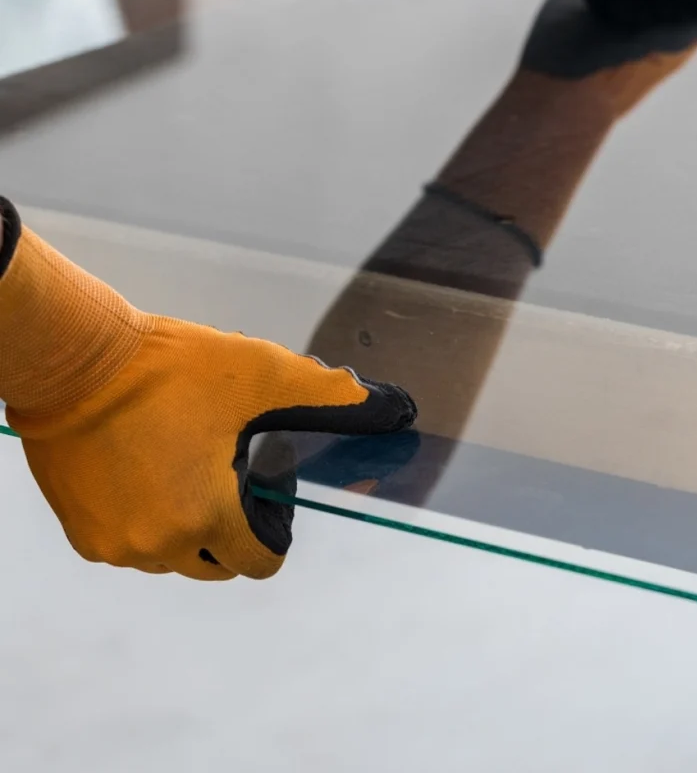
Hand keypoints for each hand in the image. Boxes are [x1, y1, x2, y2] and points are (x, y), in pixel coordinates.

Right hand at [0, 199, 415, 579]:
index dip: (275, 528)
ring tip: (191, 462)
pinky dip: (150, 520)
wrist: (74, 361)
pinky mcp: (82, 533)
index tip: (265, 484)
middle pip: (219, 564)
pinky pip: (132, 545)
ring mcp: (115, 544)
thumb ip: (332, 396)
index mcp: (207, 516)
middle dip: (236, 528)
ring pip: (175, 556)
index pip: (260, 562)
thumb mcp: (263, 374)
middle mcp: (158, 545)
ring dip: (192, 525)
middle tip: (230, 469)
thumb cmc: (168, 368)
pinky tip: (153, 470)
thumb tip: (393, 407)